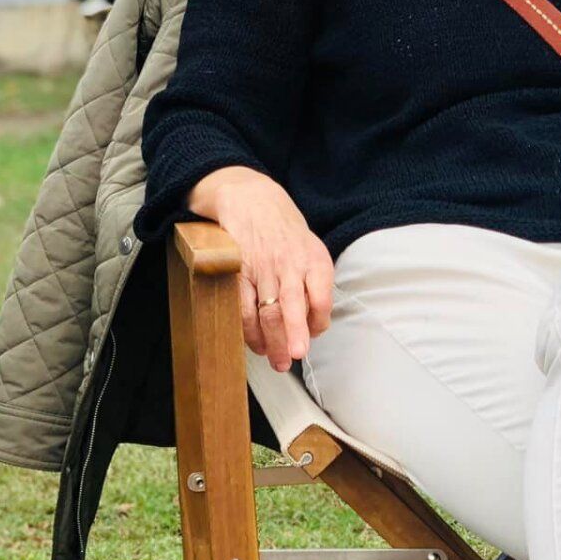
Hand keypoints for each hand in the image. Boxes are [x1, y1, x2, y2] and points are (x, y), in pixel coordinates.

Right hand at [192, 167, 333, 371]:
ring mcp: (262, 267)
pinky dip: (248, 329)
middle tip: (294, 358)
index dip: (318, 324)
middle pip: (292, 308)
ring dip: (270, 341)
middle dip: (293, 338)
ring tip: (275, 360)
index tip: (312, 338)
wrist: (251, 199)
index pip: (321, 299)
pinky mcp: (239, 270)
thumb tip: (314, 326)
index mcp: (313, 259)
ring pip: (267, 311)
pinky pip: (243, 306)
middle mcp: (289, 263)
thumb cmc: (285, 233)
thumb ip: (316, 285)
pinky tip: (254, 342)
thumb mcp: (311, 249)